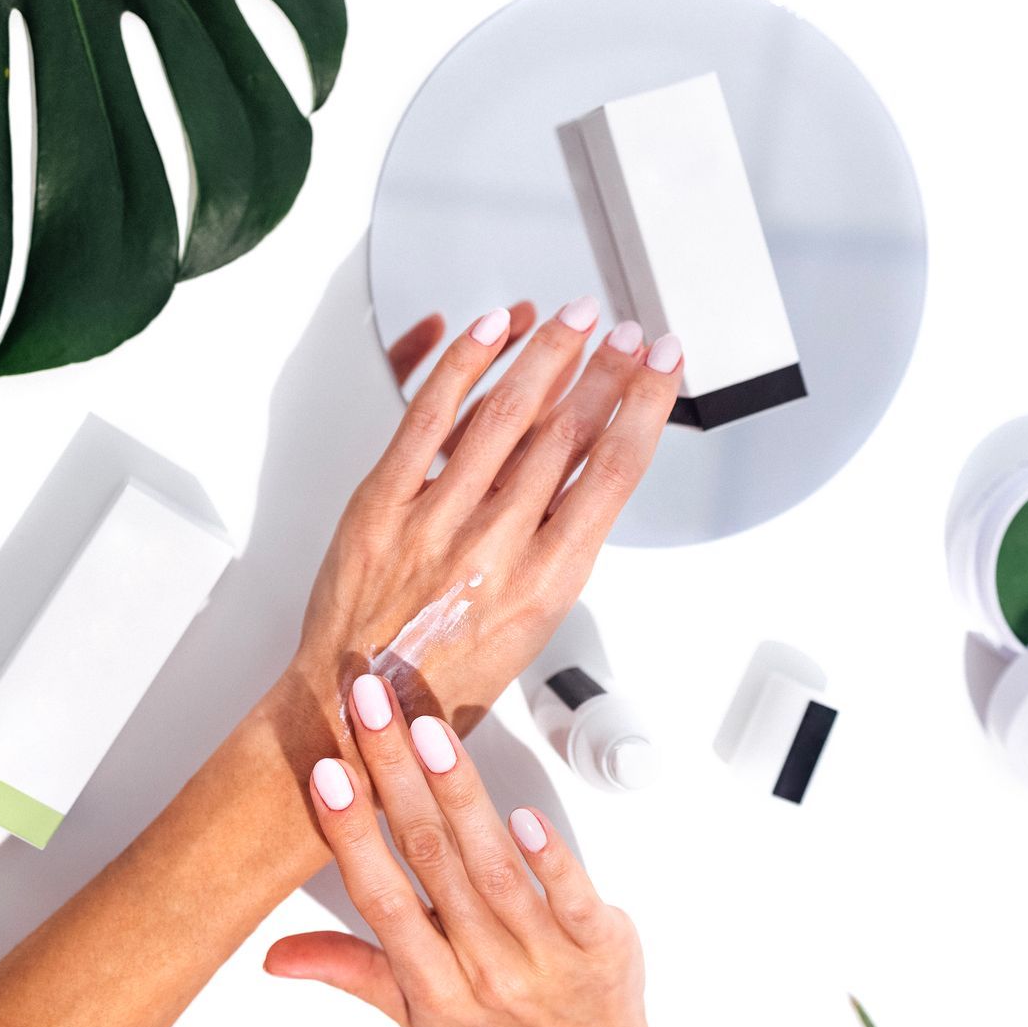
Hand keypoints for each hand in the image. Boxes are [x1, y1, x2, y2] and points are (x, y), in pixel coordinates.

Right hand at [265, 678, 693, 1026]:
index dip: (351, 834)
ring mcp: (544, 955)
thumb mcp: (417, 1012)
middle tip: (372, 706)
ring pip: (492, 865)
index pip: (380, 898)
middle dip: (395, 775)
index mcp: (431, 984)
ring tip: (427, 731)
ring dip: (458, 793)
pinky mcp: (601, 942)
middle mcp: (483, 969)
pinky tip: (523, 814)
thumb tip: (275, 956)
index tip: (327, 773)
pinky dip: (548, 857)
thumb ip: (351, 970)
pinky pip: (572, 896)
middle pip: (430, 860)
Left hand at [271, 295, 681, 748]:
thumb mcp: (535, 622)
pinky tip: (492, 332)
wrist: (362, 707)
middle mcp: (495, 549)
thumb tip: (588, 470)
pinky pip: (427, 417)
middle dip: (607, 369)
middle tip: (630, 333)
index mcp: (546, 583)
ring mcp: (435, 523)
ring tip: (576, 319)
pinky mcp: (381, 504)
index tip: (665, 368)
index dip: (647, 406)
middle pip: (567, 433)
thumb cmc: (448, 675)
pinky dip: (463, 365)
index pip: (613, 473)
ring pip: (505, 415)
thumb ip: (563, 544)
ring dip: (549, 356)